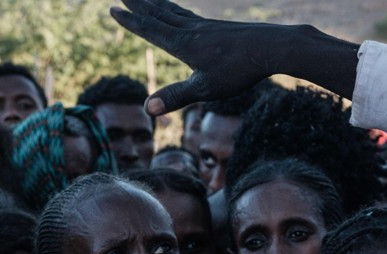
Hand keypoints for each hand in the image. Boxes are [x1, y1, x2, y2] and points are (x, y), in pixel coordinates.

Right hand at [110, 1, 292, 113]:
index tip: (114, 9)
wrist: (272, 47)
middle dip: (139, 4)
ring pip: (174, 12)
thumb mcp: (205, 89)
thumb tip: (148, 109)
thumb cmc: (238, 70)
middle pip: (159, 14)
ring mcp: (206, 27)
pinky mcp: (219, 29)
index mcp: (183, 44)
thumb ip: (175, 97)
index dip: (131, 21)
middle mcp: (192, 31)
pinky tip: (180, 15)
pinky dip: (177, 11)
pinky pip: (190, 17)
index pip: (151, 29)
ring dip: (156, 5)